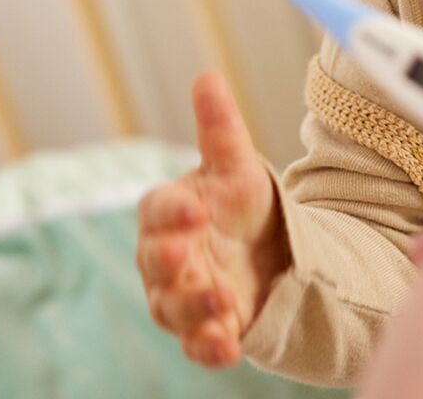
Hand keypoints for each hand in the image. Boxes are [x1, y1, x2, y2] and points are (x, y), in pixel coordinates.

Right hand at [136, 73, 287, 365]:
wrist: (267, 254)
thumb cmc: (239, 206)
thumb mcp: (236, 167)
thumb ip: (220, 128)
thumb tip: (207, 75)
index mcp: (168, 213)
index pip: (157, 209)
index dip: (173, 211)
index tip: (197, 208)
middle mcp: (165, 257)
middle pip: (154, 261)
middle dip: (168, 259)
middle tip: (189, 253)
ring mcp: (181, 297)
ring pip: (172, 307)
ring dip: (194, 308)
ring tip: (225, 303)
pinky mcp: (204, 330)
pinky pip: (197, 345)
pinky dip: (208, 348)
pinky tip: (228, 348)